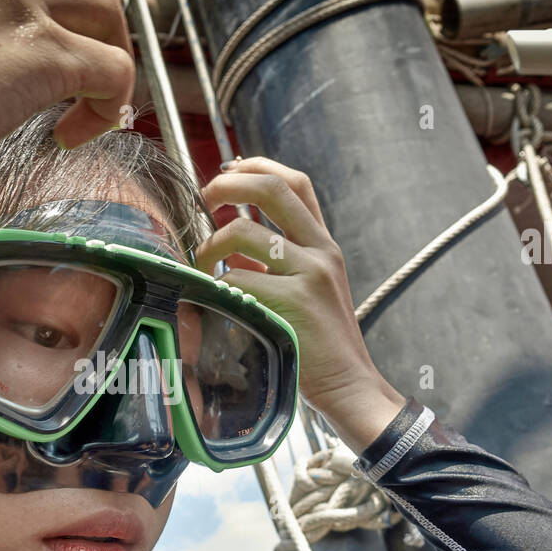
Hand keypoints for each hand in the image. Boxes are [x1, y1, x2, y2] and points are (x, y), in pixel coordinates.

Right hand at [0, 0, 134, 205]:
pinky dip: (109, 106)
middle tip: (73, 59)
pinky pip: (113, 72)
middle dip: (84, 9)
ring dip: (107, 59)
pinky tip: (76, 135)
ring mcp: (17, 2)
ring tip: (82, 107)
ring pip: (107, 12)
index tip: (26, 29)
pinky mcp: (42, 56)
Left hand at [193, 157, 404, 450]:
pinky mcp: (292, 303)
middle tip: (203, 199)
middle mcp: (320, 251)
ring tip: (202, 267)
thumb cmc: (319, 343)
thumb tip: (229, 245)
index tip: (226, 171)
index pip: (295, 183)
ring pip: (243, 233)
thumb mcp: (306, 290)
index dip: (257, 166)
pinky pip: (238, 279)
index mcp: (323, 245)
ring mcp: (309, 274)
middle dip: (228, 183)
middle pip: (273, 189)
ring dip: (210, 245)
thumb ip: (276, 264)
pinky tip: (214, 301)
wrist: (349, 384)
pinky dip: (217, 286)